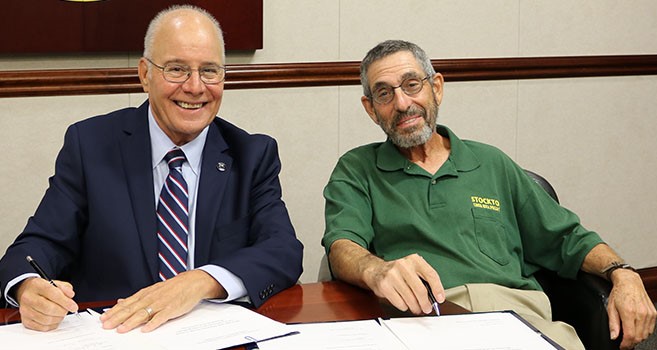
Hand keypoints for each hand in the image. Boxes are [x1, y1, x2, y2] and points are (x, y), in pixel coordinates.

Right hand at [16, 277, 78, 330]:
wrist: (26, 292)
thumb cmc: (42, 289)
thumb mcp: (55, 283)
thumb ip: (65, 287)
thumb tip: (70, 295)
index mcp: (37, 285)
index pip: (53, 294)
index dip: (66, 302)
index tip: (74, 307)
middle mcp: (28, 298)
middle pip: (49, 309)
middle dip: (62, 311)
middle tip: (67, 310)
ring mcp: (25, 310)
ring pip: (46, 320)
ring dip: (58, 318)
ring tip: (60, 314)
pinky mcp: (25, 321)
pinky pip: (42, 327)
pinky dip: (52, 325)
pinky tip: (54, 319)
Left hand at [100, 269, 224, 332]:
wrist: (192, 282)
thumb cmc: (173, 287)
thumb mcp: (153, 290)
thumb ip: (137, 298)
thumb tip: (121, 301)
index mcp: (146, 294)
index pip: (126, 304)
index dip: (114, 312)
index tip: (104, 319)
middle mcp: (151, 298)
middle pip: (132, 309)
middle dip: (118, 318)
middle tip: (107, 326)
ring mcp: (161, 303)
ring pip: (143, 313)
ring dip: (131, 322)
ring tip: (121, 329)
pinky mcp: (172, 309)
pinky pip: (161, 317)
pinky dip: (153, 323)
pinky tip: (145, 329)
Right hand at [362, 253, 444, 314]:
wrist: (376, 270)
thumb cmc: (398, 272)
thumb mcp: (413, 269)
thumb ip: (424, 280)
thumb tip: (435, 297)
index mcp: (414, 260)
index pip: (431, 275)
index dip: (438, 289)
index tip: (440, 299)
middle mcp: (403, 265)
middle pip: (420, 290)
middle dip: (426, 303)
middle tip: (427, 308)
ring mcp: (393, 275)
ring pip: (410, 299)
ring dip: (415, 307)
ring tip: (416, 308)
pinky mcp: (385, 285)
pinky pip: (400, 303)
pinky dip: (404, 306)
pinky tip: (404, 302)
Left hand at [607, 269, 656, 348]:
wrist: (629, 282)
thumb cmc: (619, 293)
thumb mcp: (611, 308)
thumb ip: (613, 324)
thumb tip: (614, 336)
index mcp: (629, 312)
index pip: (630, 336)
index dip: (626, 344)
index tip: (622, 346)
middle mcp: (641, 314)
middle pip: (639, 337)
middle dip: (631, 343)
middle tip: (624, 343)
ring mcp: (649, 314)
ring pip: (646, 334)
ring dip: (638, 338)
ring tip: (630, 336)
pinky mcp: (654, 313)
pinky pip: (650, 329)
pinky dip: (644, 332)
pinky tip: (637, 329)